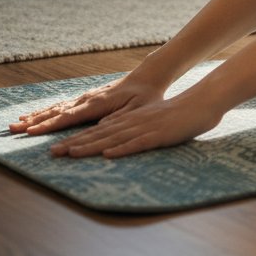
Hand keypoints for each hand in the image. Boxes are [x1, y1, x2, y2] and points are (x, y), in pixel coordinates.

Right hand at [9, 73, 164, 137]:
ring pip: (56, 108)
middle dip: (35, 122)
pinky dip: (45, 111)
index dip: (50, 125)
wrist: (148, 77)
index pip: (69, 117)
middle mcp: (88, 99)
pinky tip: (34, 116)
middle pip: (57, 112)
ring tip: (17, 124)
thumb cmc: (146, 96)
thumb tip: (98, 131)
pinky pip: (61, 106)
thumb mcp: (138, 110)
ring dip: (36, 117)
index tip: (31, 133)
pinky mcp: (86, 98)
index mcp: (98, 103)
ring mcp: (85, 97)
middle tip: (13, 130)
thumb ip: (119, 120)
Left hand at [49, 91, 222, 158]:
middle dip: (75, 144)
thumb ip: (130, 128)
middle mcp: (134, 123)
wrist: (203, 102)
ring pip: (113, 138)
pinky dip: (122, 148)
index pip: (98, 132)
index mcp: (131, 120)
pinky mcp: (160, 134)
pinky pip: (139, 142)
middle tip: (52, 154)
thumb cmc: (180, 115)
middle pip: (100, 135)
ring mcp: (146, 128)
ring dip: (91, 146)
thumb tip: (108, 137)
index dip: (77, 140)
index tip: (56, 149)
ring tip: (71, 153)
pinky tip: (109, 154)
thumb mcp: (151, 120)